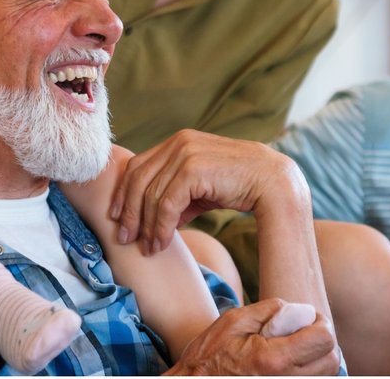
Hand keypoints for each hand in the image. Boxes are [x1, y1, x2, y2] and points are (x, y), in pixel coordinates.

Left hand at [109, 129, 304, 254]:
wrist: (273, 184)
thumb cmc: (238, 187)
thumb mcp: (201, 189)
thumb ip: (177, 197)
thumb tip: (153, 221)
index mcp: (178, 141)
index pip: (138, 166)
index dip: (123, 193)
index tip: (116, 218)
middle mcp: (179, 142)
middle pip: (138, 179)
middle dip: (127, 211)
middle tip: (124, 238)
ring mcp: (186, 153)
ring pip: (150, 194)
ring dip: (144, 225)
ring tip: (147, 247)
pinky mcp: (193, 169)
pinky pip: (166, 203)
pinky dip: (159, 227)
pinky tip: (161, 243)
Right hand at [165, 299, 339, 375]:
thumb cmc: (212, 355)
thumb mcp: (236, 321)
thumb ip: (271, 310)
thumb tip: (299, 310)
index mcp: (274, 360)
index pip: (324, 339)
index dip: (321, 323)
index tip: (309, 319)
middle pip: (332, 361)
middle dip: (323, 341)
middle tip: (303, 333)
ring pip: (327, 376)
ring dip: (319, 359)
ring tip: (295, 349)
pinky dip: (310, 372)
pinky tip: (291, 364)